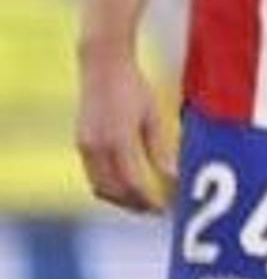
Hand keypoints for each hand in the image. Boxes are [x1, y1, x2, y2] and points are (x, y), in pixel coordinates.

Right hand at [76, 45, 170, 212]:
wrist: (102, 67)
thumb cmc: (134, 88)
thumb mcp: (155, 117)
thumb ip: (161, 150)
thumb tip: (173, 179)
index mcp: (118, 141)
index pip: (134, 184)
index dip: (150, 201)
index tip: (167, 209)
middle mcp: (96, 147)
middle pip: (113, 192)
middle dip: (135, 206)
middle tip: (157, 211)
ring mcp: (84, 146)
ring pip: (99, 187)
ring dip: (120, 200)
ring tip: (144, 202)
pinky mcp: (81, 143)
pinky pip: (94, 175)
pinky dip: (110, 187)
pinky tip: (128, 185)